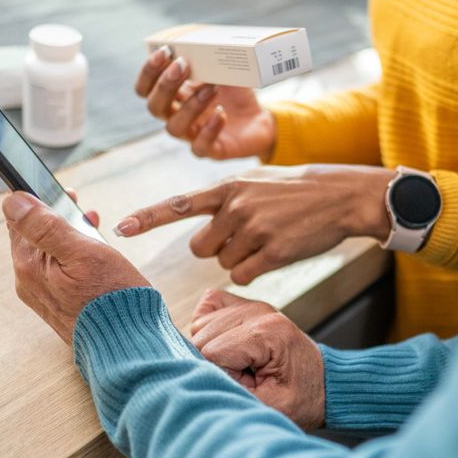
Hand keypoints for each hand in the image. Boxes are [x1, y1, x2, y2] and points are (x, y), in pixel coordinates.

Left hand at [2, 191, 149, 342]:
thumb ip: (45, 226)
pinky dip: (73, 256)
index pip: (19, 221)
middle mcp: (29, 283)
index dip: (38, 200)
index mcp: (29, 266)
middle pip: (34, 237)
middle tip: (81, 206)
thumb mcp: (82, 252)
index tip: (63, 191)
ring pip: (49, 254)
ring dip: (68, 235)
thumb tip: (12, 201)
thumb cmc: (110, 298)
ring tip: (92, 226)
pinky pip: (59, 271)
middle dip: (56, 217)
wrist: (127, 344)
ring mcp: (44, 296)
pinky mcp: (60, 306)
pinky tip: (93, 254)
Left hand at [114, 164, 393, 284]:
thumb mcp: (254, 181)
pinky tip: (271, 255)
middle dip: (215, 248)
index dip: (148, 218)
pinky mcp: (273, 252)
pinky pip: (242, 276)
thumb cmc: (293, 190)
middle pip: (200, 248)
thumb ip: (224, 197)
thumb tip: (200, 217)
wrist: (337, 196)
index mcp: (227, 187)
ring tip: (265, 240)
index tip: (120, 228)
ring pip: (222, 263)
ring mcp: (254, 229)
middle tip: (243, 237)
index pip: (178, 204)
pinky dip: (252, 272)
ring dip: (239, 259)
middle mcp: (236, 206)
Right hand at [136, 46, 275, 159]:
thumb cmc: (235, 93)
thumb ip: (210, 58)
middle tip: (183, 65)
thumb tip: (204, 40)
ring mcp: (192, 135)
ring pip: (174, 128)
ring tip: (212, 88)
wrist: (259, 119)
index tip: (164, 51)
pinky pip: (200, 147)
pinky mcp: (211, 150)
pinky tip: (221, 114)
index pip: (145, 87)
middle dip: (165, 85)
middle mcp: (177, 116)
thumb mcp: (223, 71)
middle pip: (154, 107)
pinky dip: (209, 130)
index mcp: (174, 95)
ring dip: (190, 106)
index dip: (149, 72)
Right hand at [190, 290, 324, 429]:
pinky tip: (227, 346)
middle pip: (202, 338)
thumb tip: (197, 377)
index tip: (247, 385)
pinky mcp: (242, 304)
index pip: (212, 353)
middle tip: (245, 377)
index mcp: (269, 332)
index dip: (221, 376)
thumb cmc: (300, 398)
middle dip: (214, 364)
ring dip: (211, 349)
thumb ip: (232, 391)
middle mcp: (259, 310)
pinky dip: (206, 329)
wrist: (321, 384)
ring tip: (240, 364)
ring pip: (199, 326)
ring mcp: (250, 304)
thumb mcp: (270, 407)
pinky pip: (206, 309)